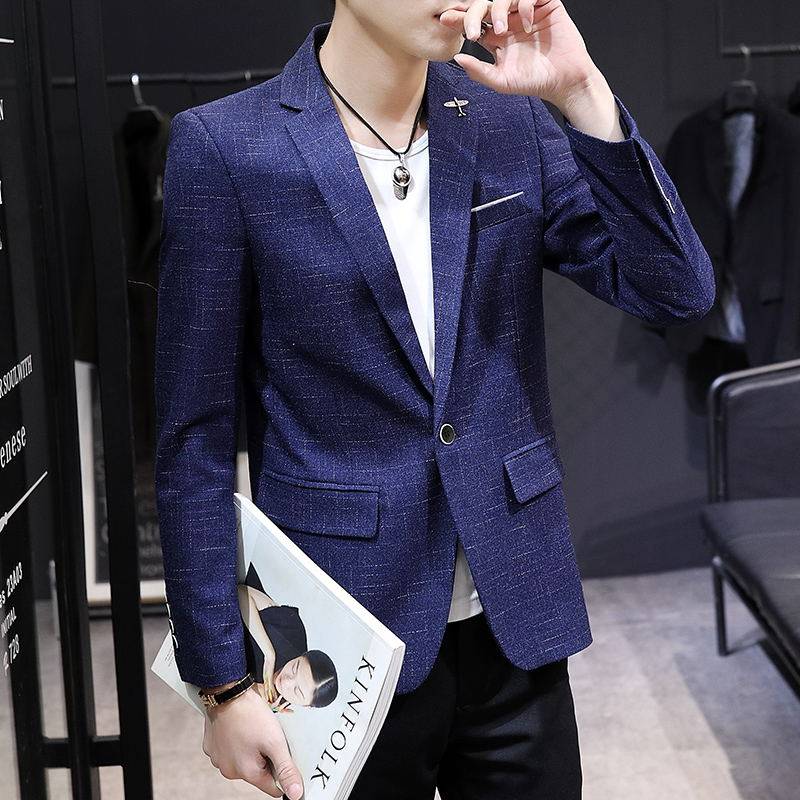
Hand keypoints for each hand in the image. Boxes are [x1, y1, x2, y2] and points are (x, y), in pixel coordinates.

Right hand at [202, 685, 303, 798]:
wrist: (226, 692)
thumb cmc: (250, 715)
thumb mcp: (275, 741)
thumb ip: (285, 769)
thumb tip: (295, 794)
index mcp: (247, 773)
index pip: (273, 787)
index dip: (282, 771)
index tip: (283, 753)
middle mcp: (230, 771)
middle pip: (258, 773)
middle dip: (266, 758)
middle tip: (268, 736)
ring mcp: (218, 759)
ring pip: (243, 761)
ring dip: (251, 749)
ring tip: (254, 729)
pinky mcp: (211, 747)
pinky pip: (230, 750)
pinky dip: (237, 742)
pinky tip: (241, 727)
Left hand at [438, 0, 599, 108]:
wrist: (564, 81)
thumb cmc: (535, 82)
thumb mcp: (501, 82)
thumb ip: (479, 72)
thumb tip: (457, 58)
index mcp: (496, 39)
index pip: (474, 23)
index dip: (460, 19)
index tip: (446, 20)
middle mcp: (508, 22)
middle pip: (484, 6)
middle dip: (473, 14)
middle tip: (472, 31)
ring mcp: (525, 13)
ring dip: (498, 10)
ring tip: (501, 31)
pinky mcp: (544, 5)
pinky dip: (524, 6)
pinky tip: (527, 25)